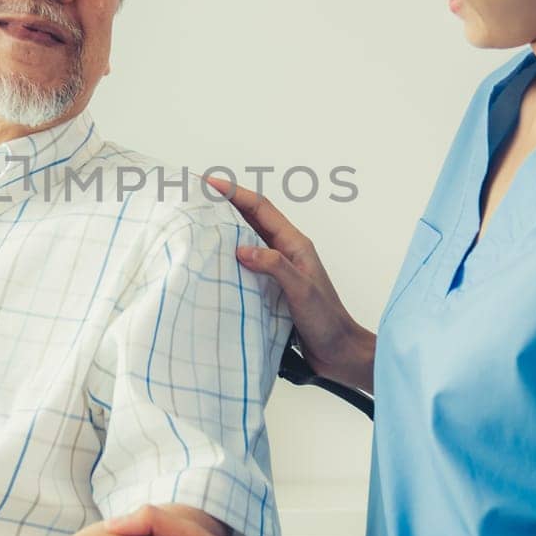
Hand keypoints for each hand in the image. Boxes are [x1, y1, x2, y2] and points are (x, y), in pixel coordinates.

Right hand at [205, 175, 372, 387]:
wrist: (337, 351)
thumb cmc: (326, 320)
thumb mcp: (301, 289)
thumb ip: (275, 266)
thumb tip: (242, 249)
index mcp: (295, 244)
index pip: (261, 209)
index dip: (236, 193)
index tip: (211, 184)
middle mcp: (286, 252)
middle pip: (252, 219)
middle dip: (226, 205)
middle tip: (198, 199)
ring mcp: (278, 269)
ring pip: (247, 241)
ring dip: (226, 230)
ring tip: (199, 225)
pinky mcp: (271, 287)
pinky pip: (247, 265)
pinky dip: (229, 258)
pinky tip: (214, 263)